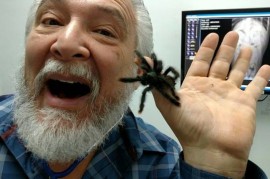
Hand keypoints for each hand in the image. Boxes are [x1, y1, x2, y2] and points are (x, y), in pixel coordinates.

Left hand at [152, 31, 269, 177]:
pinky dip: (262, 78)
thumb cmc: (189, 126)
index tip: (211, 35)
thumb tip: (143, 63)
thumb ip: (158, 83)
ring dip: (242, 59)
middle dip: (225, 48)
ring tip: (247, 46)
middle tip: (232, 33)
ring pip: (237, 72)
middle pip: (220, 64)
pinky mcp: (245, 103)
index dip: (205, 49)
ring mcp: (229, 95)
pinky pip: (255, 88)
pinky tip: (266, 67)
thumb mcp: (168, 103)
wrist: (211, 150)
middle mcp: (212, 88)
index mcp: (195, 87)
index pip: (200, 63)